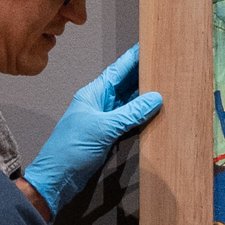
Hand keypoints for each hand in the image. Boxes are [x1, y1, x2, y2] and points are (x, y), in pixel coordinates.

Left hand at [25, 47, 159, 213]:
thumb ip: (131, 113)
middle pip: (126, 83)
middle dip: (145, 74)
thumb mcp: (104, 128)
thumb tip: (155, 98)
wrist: (58, 177)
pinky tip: (156, 111)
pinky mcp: (109, 134)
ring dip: (146, 95)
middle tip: (165, 64)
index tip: (151, 46)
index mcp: (94, 94)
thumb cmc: (70, 150)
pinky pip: (130, 119)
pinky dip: (143, 115)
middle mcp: (100, 102)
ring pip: (130, 102)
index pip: (118, 70)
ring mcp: (105, 118)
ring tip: (166, 85)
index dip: (135, 57)